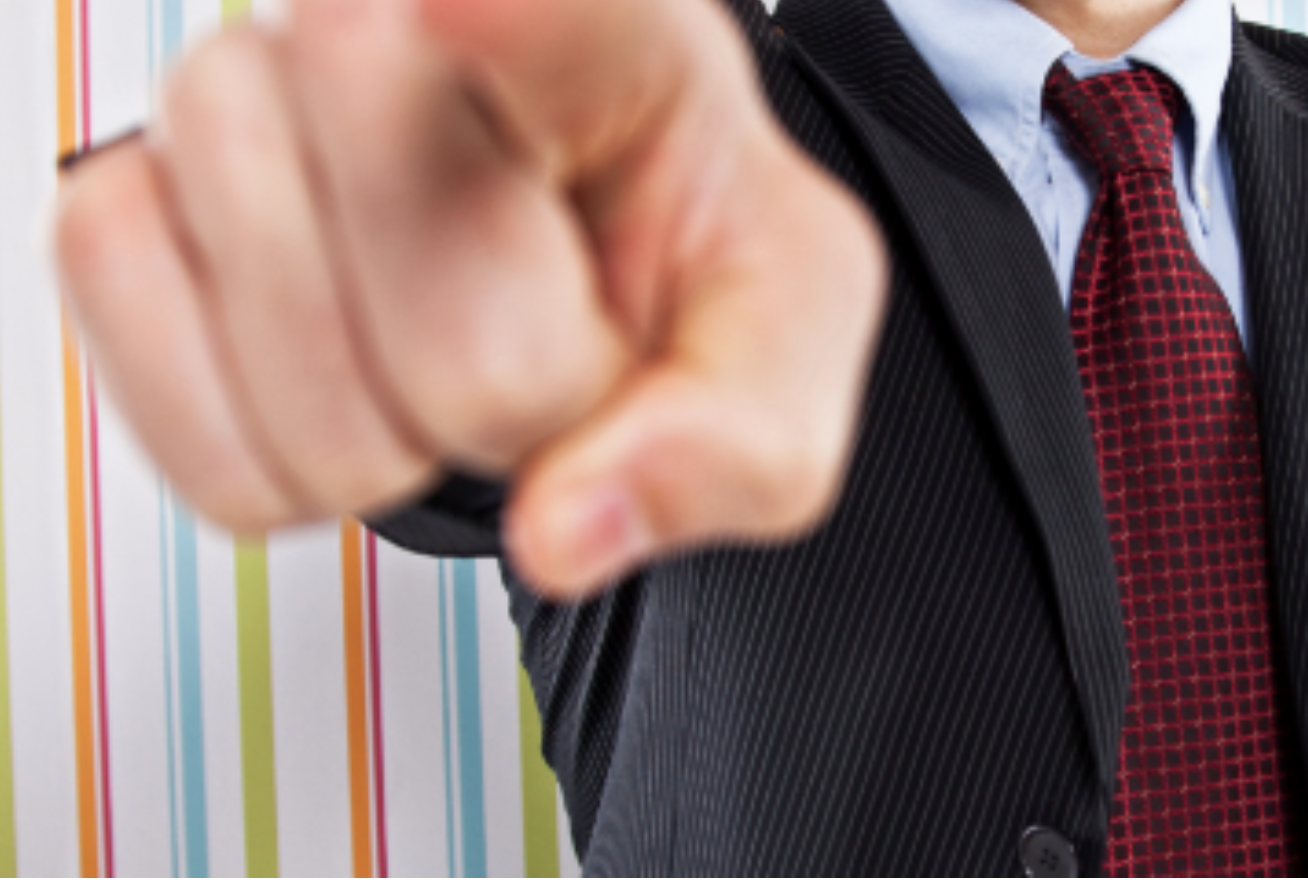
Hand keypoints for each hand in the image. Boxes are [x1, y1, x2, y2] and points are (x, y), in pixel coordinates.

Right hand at [50, 0, 886, 597]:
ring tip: (449, 379)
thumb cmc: (682, 283)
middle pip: (407, 207)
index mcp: (610, 37)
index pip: (548, 8)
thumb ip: (726, 449)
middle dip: (496, 377)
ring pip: (269, 303)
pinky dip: (255, 453)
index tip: (464, 2)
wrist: (583, 294)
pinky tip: (347, 401)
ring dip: (377, 430)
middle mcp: (397, 22)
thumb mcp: (776, 365)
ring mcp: (241, 95)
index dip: (508, 16)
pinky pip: (145, 361)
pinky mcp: (125, 198)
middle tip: (551, 371)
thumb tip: (568, 528)